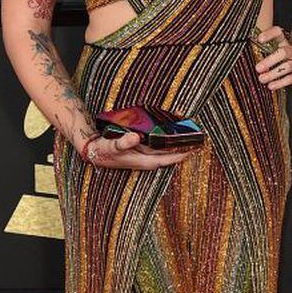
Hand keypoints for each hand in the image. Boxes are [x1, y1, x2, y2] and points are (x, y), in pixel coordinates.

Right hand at [79, 130, 194, 168]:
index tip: (195, 149)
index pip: (167, 158)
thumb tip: (135, 137)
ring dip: (176, 143)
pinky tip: (171, 131)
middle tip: (198, 140)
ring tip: (189, 134)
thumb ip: (123, 143)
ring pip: (165, 149)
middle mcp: (147, 159)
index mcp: (143, 161)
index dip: (181, 155)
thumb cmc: (103, 150)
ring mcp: (145, 154)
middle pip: (170, 154)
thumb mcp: (111, 146)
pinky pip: (158, 144)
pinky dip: (166, 139)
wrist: (93, 150)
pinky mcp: (142, 148)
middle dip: (183, 148)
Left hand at [253, 25, 291, 91]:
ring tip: (261, 79)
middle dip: (270, 60)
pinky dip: (280, 83)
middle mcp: (290, 51)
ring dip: (273, 74)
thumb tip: (241, 50)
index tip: (259, 39)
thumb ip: (259, 49)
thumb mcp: (270, 51)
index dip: (270, 34)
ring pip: (287, 66)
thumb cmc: (278, 60)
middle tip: (258, 68)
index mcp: (282, 42)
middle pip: (283, 52)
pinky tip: (270, 86)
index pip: (278, 33)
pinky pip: (291, 78)